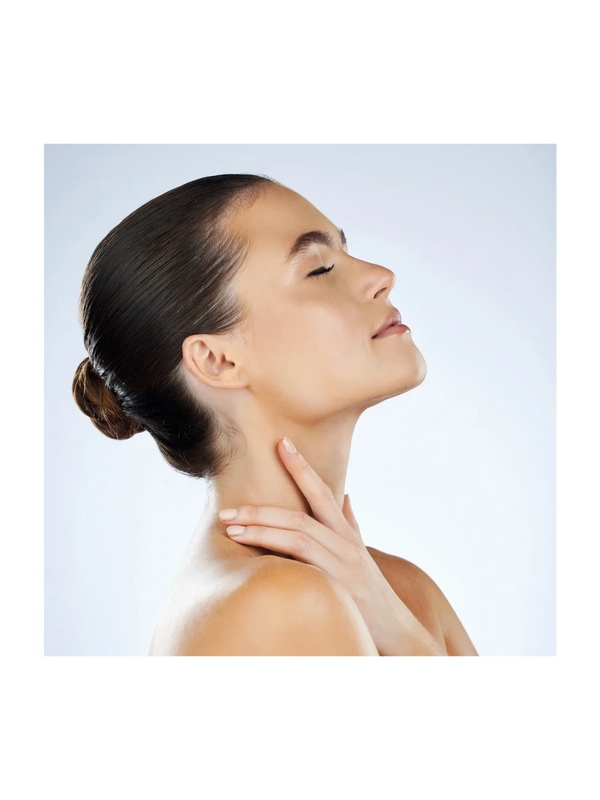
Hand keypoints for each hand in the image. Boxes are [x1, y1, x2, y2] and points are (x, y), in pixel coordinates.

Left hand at [219, 437, 446, 658]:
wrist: (396, 629)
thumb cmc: (371, 592)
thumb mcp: (361, 553)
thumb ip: (350, 524)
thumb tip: (346, 497)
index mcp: (346, 534)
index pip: (322, 492)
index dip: (301, 466)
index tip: (281, 444)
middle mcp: (345, 545)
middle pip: (300, 515)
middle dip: (260, 510)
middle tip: (227, 510)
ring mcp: (342, 565)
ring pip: (298, 536)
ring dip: (260, 529)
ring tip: (231, 528)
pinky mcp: (338, 587)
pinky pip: (303, 564)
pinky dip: (277, 554)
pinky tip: (253, 552)